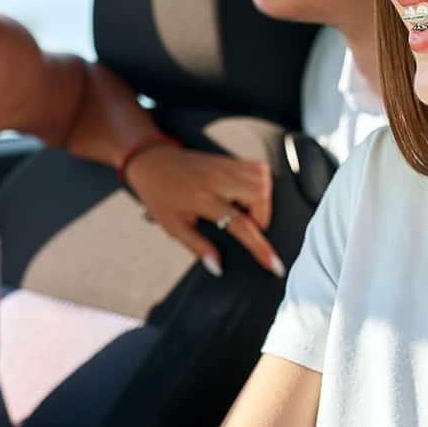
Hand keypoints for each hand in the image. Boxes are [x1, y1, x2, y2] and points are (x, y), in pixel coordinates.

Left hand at [125, 145, 283, 276]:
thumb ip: (197, 247)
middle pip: (259, 195)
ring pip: (263, 181)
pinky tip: (244, 197)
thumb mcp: (173, 227)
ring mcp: (225, 166)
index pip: (240, 224)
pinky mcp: (229, 159)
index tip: (275, 266)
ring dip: (262, 202)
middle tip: (248, 228)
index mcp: (202, 199)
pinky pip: (258, 170)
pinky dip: (259, 187)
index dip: (259, 247)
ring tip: (246, 213)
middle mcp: (217, 179)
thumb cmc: (160, 196)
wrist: (152, 162)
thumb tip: (218, 267)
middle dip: (262, 218)